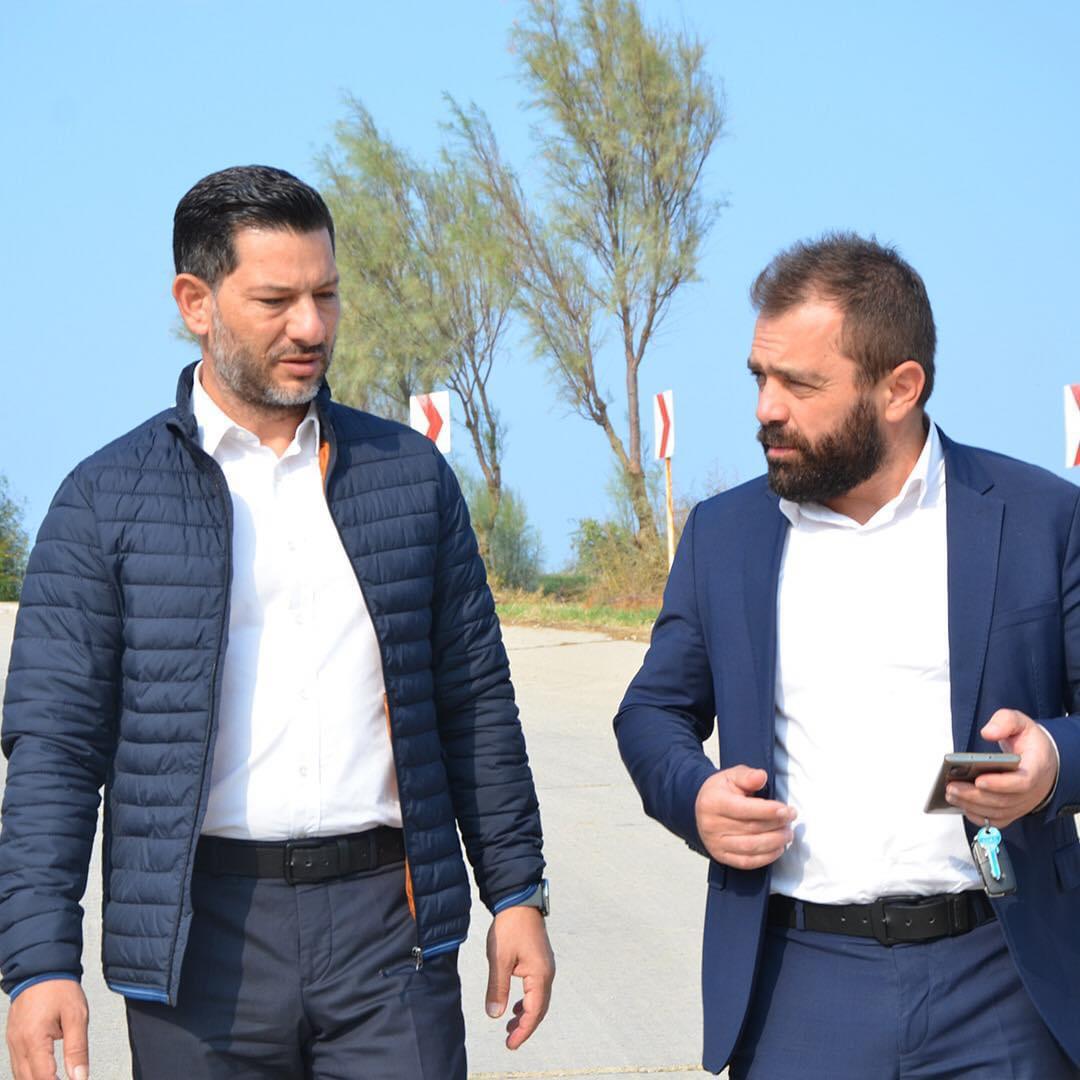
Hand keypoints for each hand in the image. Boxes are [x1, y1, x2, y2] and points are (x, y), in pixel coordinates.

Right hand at [6, 979, 88, 1079]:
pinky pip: (17, 1066)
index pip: (43, 1078)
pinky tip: (43, 1075)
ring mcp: (12, 1043)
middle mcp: (18, 1045)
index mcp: (33, 1040)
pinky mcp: (13, 1039)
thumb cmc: (59, 988)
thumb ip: (77, 1049)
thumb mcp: (76, 1016)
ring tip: (57, 1078)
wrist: (41, 967)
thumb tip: (80, 1077)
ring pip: (20, 1077)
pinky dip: (29, 1075)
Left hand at [484, 905, 553, 1049]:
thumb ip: (497, 988)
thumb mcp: (499, 959)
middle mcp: (547, 973)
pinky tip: (515, 1005)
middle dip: (525, 1026)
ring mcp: (545, 966)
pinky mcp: (539, 961)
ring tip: (510, 1027)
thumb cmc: (510, 927)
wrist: (518, 900)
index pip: (534, 1011)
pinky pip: (536, 988)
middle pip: (539, 1008)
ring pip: (538, 999)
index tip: (511, 1044)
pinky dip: (527, 1001)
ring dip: (526, 1014)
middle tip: (510, 1041)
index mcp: (539, 974)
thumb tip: (495, 1014)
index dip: (523, 1030)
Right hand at [695, 765, 795, 869]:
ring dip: (775, 842)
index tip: (786, 810)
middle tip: (790, 819)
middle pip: (751, 829)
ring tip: (787, 833)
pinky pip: (747, 862)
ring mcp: (715, 843)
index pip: (745, 809)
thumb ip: (747, 775)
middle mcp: (712, 825)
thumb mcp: (731, 776)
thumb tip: (761, 776)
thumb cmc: (720, 792)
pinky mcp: (721, 856)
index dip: (769, 811)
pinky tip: (777, 848)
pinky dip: (766, 857)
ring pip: (751, 847)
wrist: (701, 808)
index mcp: (714, 802)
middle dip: (776, 825)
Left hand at [946, 709, 1058, 827]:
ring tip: (950, 793)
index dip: (1001, 784)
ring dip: (972, 806)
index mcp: (1036, 768)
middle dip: (975, 796)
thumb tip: (988, 732)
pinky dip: (978, 816)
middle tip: (951, 787)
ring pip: (998, 812)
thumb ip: (1005, 722)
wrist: (1044, 761)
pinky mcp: (1012, 810)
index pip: (1022, 782)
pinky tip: (960, 805)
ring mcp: (1022, 803)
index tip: (979, 780)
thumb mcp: (1020, 723)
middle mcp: (1031, 791)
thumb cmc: (1030, 744)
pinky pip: (996, 820)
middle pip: (1004, 801)